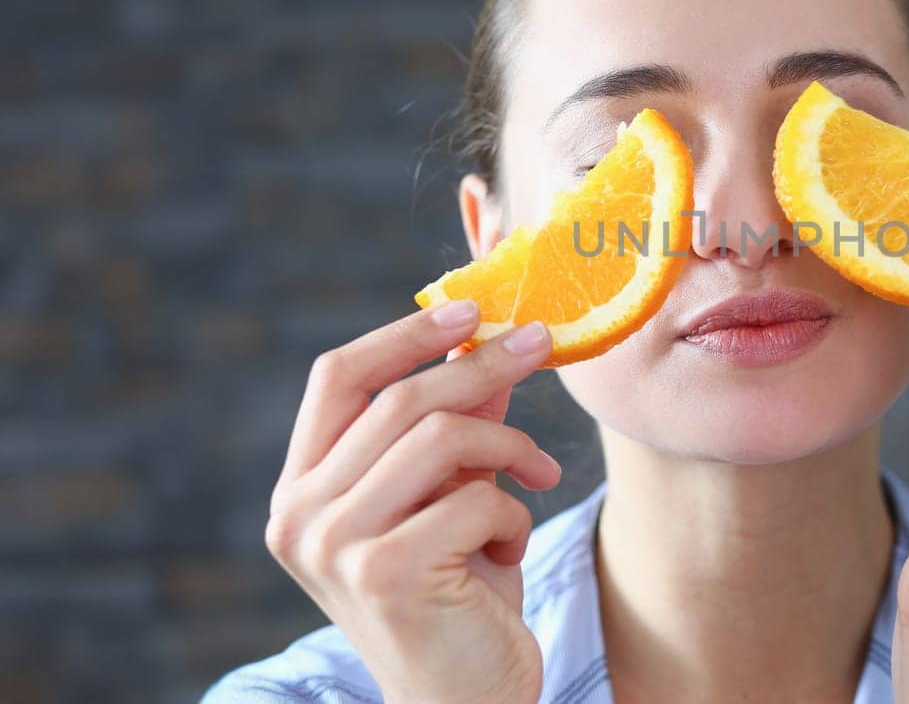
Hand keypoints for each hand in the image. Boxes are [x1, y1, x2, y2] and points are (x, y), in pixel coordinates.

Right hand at [264, 300, 561, 702]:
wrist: (462, 701)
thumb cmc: (457, 599)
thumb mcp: (454, 497)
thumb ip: (461, 425)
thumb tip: (495, 341)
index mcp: (301, 489)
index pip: (337, 377)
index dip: (406, 334)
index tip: (473, 308)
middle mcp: (300, 515)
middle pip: (402, 399)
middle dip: (485, 366)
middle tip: (544, 345)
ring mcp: (336, 545)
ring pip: (444, 437)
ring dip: (513, 450)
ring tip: (538, 480)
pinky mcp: (387, 574)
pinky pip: (477, 499)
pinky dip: (515, 517)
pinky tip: (509, 555)